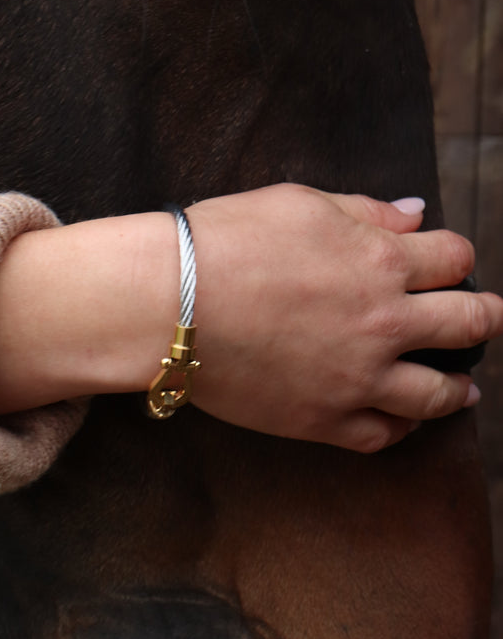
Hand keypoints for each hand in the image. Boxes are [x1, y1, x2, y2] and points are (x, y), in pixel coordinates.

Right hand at [0, 183, 502, 453]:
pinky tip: (397, 420)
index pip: (456, 259)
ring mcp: (356, 378)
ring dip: (458, 388)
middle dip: (483, 320)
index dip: (456, 260)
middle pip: (470, 325)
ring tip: (463, 390)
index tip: (446, 265)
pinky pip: (379, 435)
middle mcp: (385, 323)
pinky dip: (397, 428)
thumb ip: (364, 211)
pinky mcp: (321, 419)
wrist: (167, 302)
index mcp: (381, 261)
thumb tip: (416, 215)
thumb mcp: (297, 203)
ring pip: (438, 394)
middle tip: (479, 323)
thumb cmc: (224, 241)